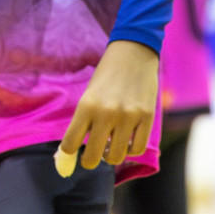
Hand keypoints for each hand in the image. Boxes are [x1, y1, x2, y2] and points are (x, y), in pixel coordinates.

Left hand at [56, 40, 158, 174]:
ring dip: (111, 155)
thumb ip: (81, 123)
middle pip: (93, 158)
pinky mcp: (148, 116)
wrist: (134, 52)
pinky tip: (128, 139)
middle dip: (90, 161)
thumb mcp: (88, 96)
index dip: (68, 153)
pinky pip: (138, 149)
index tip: (73, 150)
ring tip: (112, 144)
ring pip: (116, 157)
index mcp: (86, 106)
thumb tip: (66, 156)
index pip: (70, 145)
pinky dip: (131, 149)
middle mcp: (107, 113)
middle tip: (92, 154)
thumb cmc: (106, 76)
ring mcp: (129, 116)